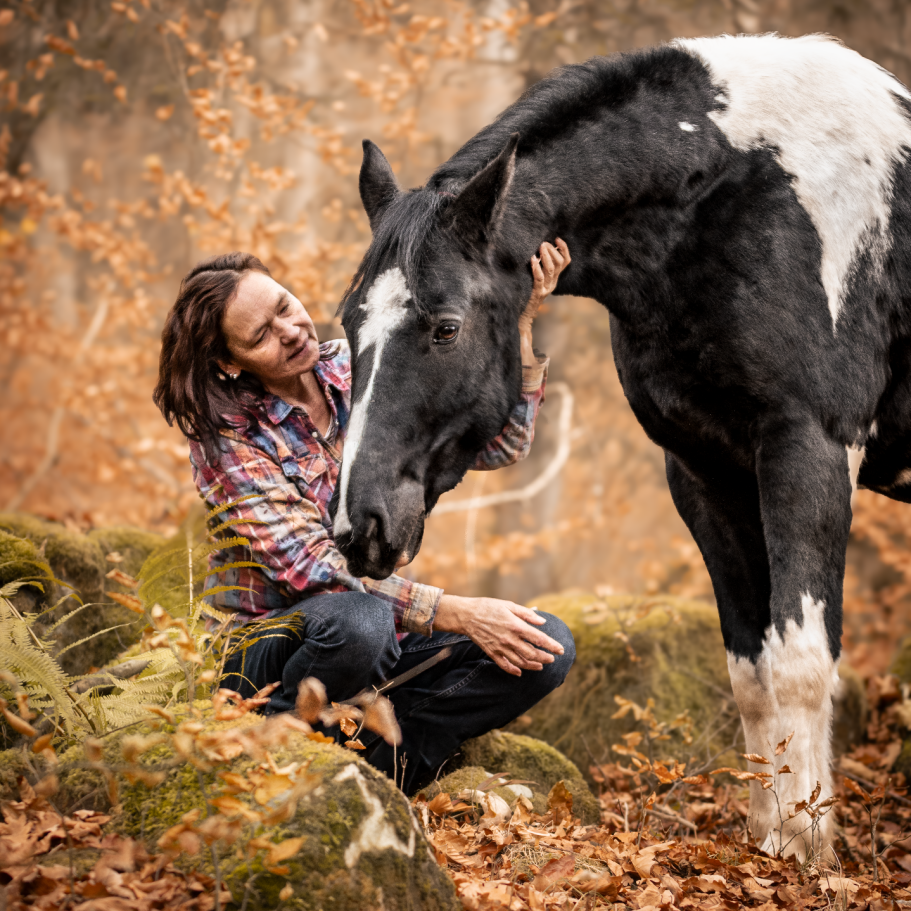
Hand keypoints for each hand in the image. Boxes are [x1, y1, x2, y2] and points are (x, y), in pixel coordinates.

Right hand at [433, 594, 564, 675]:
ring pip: (520, 662)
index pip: (539, 639)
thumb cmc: (489, 606)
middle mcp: (510, 639)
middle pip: (532, 654)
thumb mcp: (509, 605)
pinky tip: (520, 672)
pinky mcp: (492, 653)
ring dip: (533, 666)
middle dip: (545, 658)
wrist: (467, 615)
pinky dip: (513, 671)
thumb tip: (542, 621)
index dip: (552, 646)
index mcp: (516, 626)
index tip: (561, 650)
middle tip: (552, 659)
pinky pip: (504, 665)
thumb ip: (527, 614)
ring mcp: (501, 648)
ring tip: (541, 666)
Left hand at [519, 237, 570, 335]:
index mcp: (555, 278)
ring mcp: (546, 288)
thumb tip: (540, 248)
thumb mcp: (537, 279)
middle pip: (559, 263)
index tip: (557, 239)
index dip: (564, 249)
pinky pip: (539, 278)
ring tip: (541, 247)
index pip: (565, 261)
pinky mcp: (537, 293)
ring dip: (546, 256)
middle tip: (544, 243)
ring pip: (551, 269)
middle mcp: (553, 283)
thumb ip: (541, 267)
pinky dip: (536, 268)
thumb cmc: (527, 294)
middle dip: (552, 250)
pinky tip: (532, 259)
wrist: (523, 315)